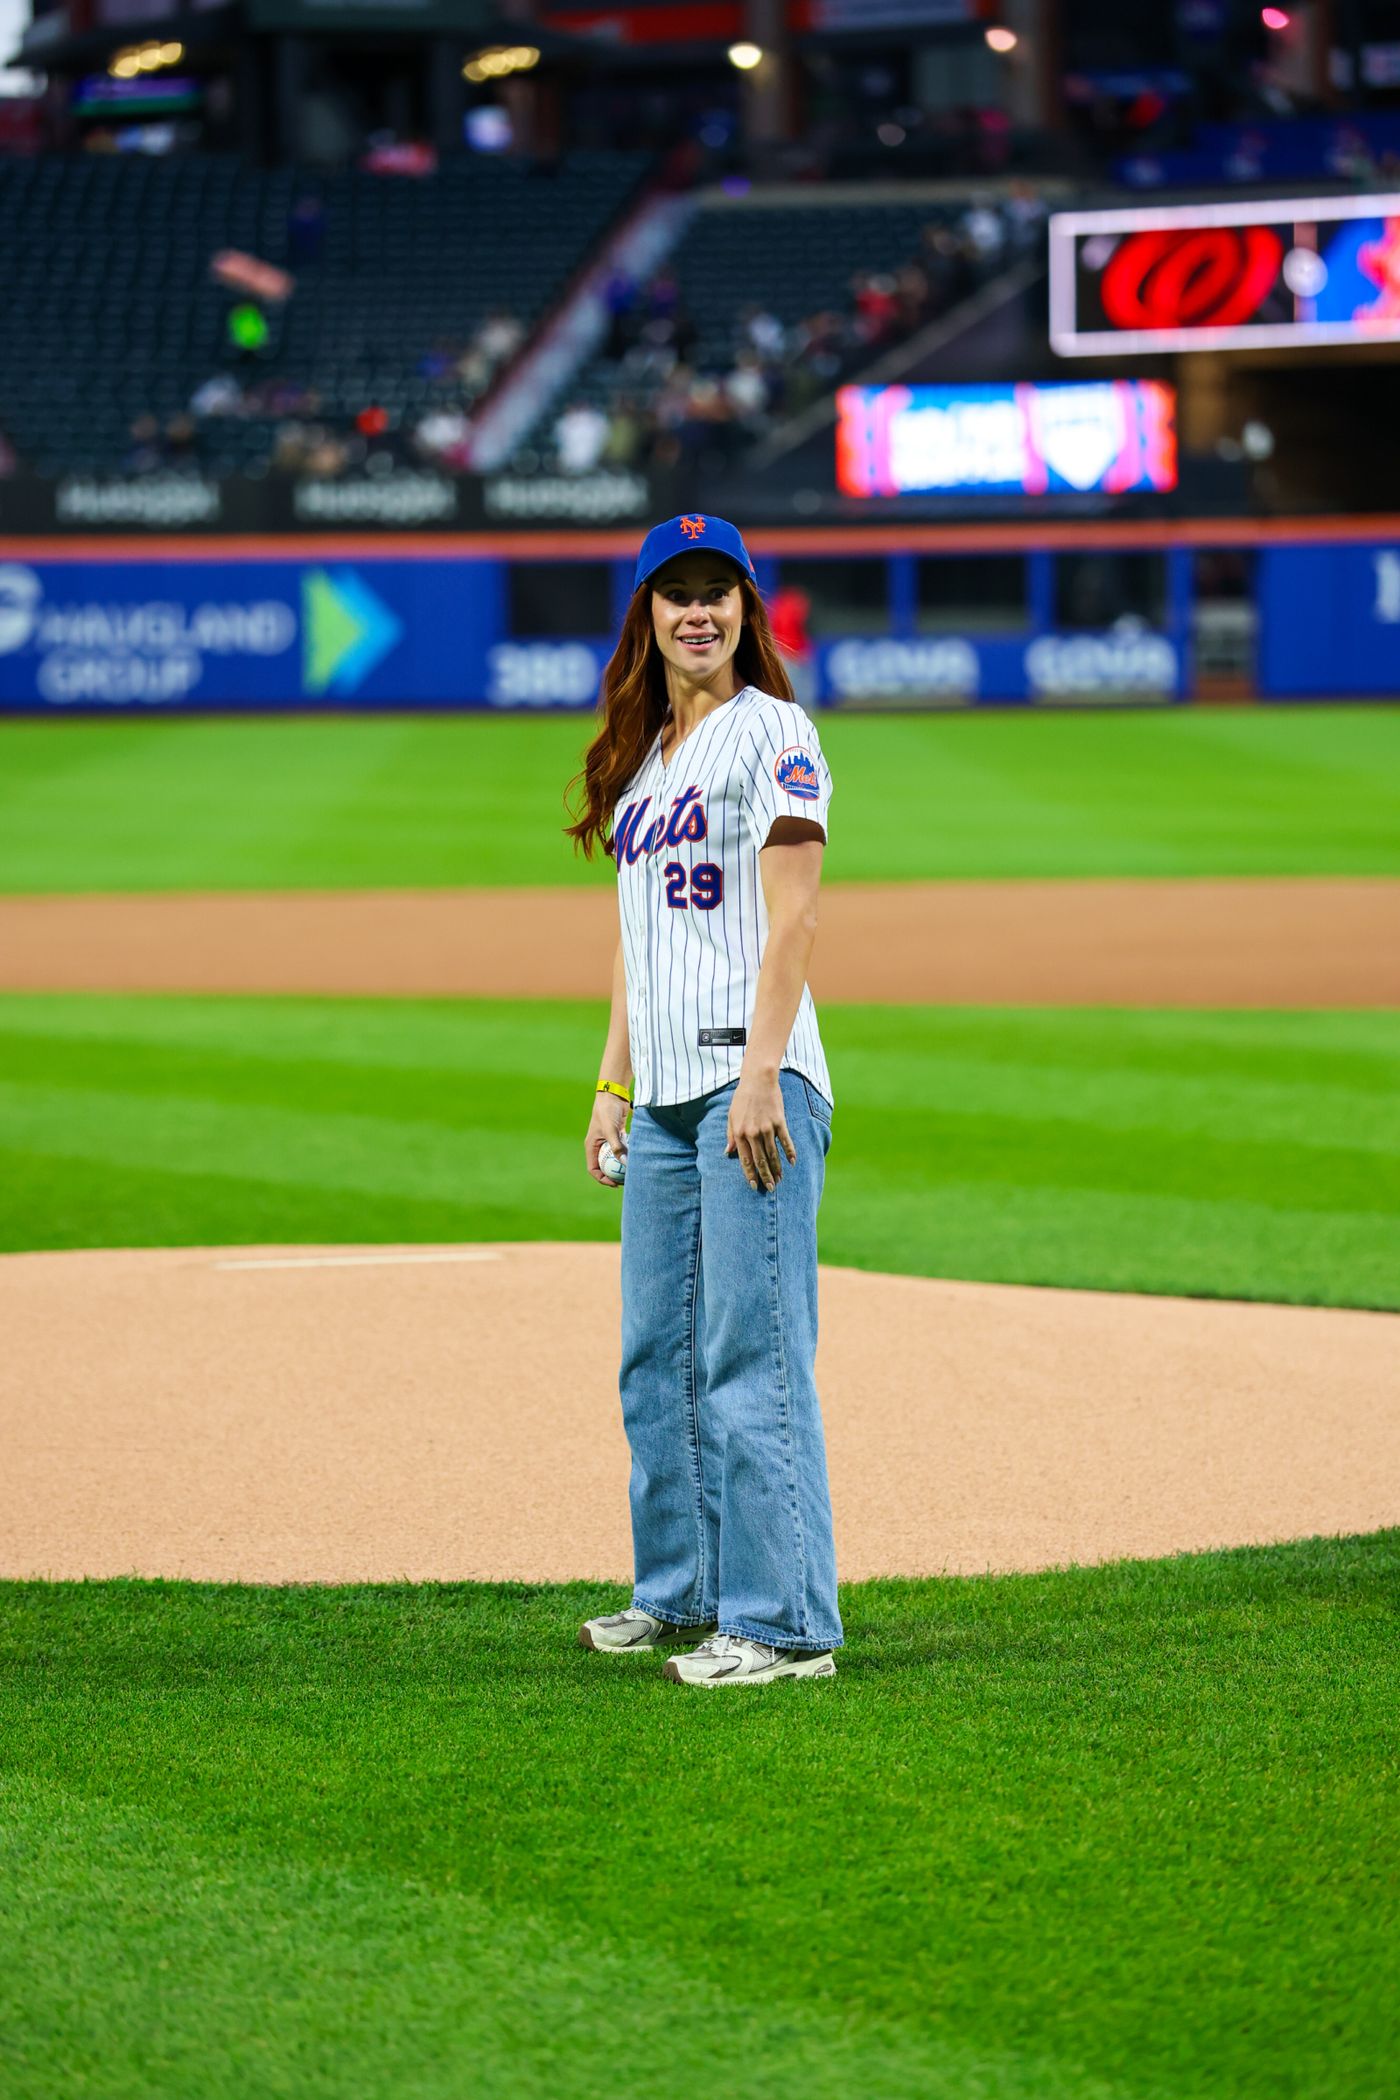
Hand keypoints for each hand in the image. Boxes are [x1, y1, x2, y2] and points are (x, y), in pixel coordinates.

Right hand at [585, 1093, 629, 1187]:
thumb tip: (625, 1163)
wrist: (613, 1095)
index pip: (593, 1169)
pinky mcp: (617, 1136)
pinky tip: (636, 1158)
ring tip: (632, 1172)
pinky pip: (621, 1150)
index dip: (602, 1179)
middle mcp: (598, 1146)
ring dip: (620, 1166)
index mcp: (591, 1146)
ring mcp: (607, 1141)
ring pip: (613, 1159)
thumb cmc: (607, 1111)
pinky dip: (626, 1155)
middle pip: (604, 1166)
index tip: (615, 1183)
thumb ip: (617, 1147)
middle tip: (626, 1181)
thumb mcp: (610, 1130)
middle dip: (613, 1175)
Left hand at [726, 1072, 795, 1191]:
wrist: (757, 1080)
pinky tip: (792, 1162)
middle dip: (765, 1176)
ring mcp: (767, 1127)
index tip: (754, 1186)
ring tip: (780, 1180)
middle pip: (760, 1160)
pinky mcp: (779, 1121)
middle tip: (770, 1188)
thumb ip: (731, 1135)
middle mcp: (753, 1133)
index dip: (750, 1174)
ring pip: (773, 1153)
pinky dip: (790, 1152)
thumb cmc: (742, 1097)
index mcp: (740, 1133)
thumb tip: (729, 1152)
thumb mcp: (731, 1116)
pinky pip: (785, 1140)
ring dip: (777, 1168)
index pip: (745, 1159)